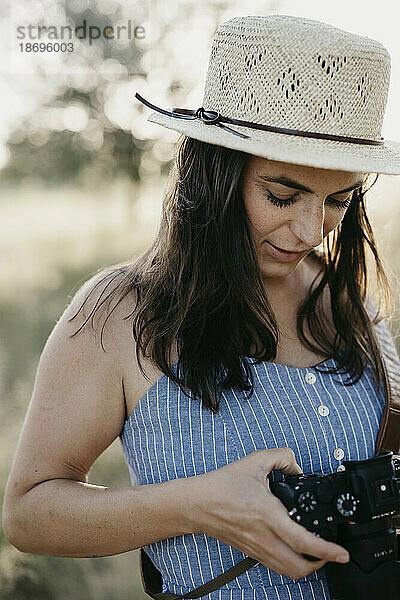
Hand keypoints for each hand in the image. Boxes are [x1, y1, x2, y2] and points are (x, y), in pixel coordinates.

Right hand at [190, 447, 349, 580]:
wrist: (197, 503)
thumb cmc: (221, 485)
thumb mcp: (254, 461)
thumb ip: (281, 457)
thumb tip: (297, 467)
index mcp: (267, 514)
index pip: (303, 541)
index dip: (327, 550)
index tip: (341, 552)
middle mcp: (264, 537)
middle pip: (299, 567)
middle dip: (323, 564)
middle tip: (333, 552)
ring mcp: (257, 548)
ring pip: (289, 572)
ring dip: (307, 567)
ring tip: (318, 554)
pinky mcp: (251, 552)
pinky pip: (276, 567)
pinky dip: (291, 565)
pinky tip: (295, 551)